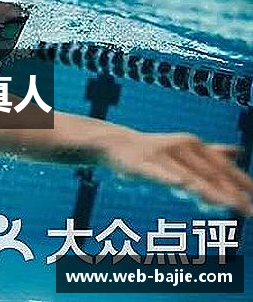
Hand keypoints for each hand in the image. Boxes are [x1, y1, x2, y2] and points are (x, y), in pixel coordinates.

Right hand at [100, 131, 252, 215]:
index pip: (221, 166)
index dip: (241, 182)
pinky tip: (181, 183)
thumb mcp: (183, 148)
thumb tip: (239, 150)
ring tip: (227, 204)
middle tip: (249, 210)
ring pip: (187, 176)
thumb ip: (211, 152)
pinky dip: (169, 177)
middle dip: (231, 193)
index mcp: (193, 144)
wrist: (113, 142)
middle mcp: (180, 147)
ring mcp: (160, 155)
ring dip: (208, 191)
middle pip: (209, 174)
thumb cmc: (151, 149)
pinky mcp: (141, 164)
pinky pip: (157, 173)